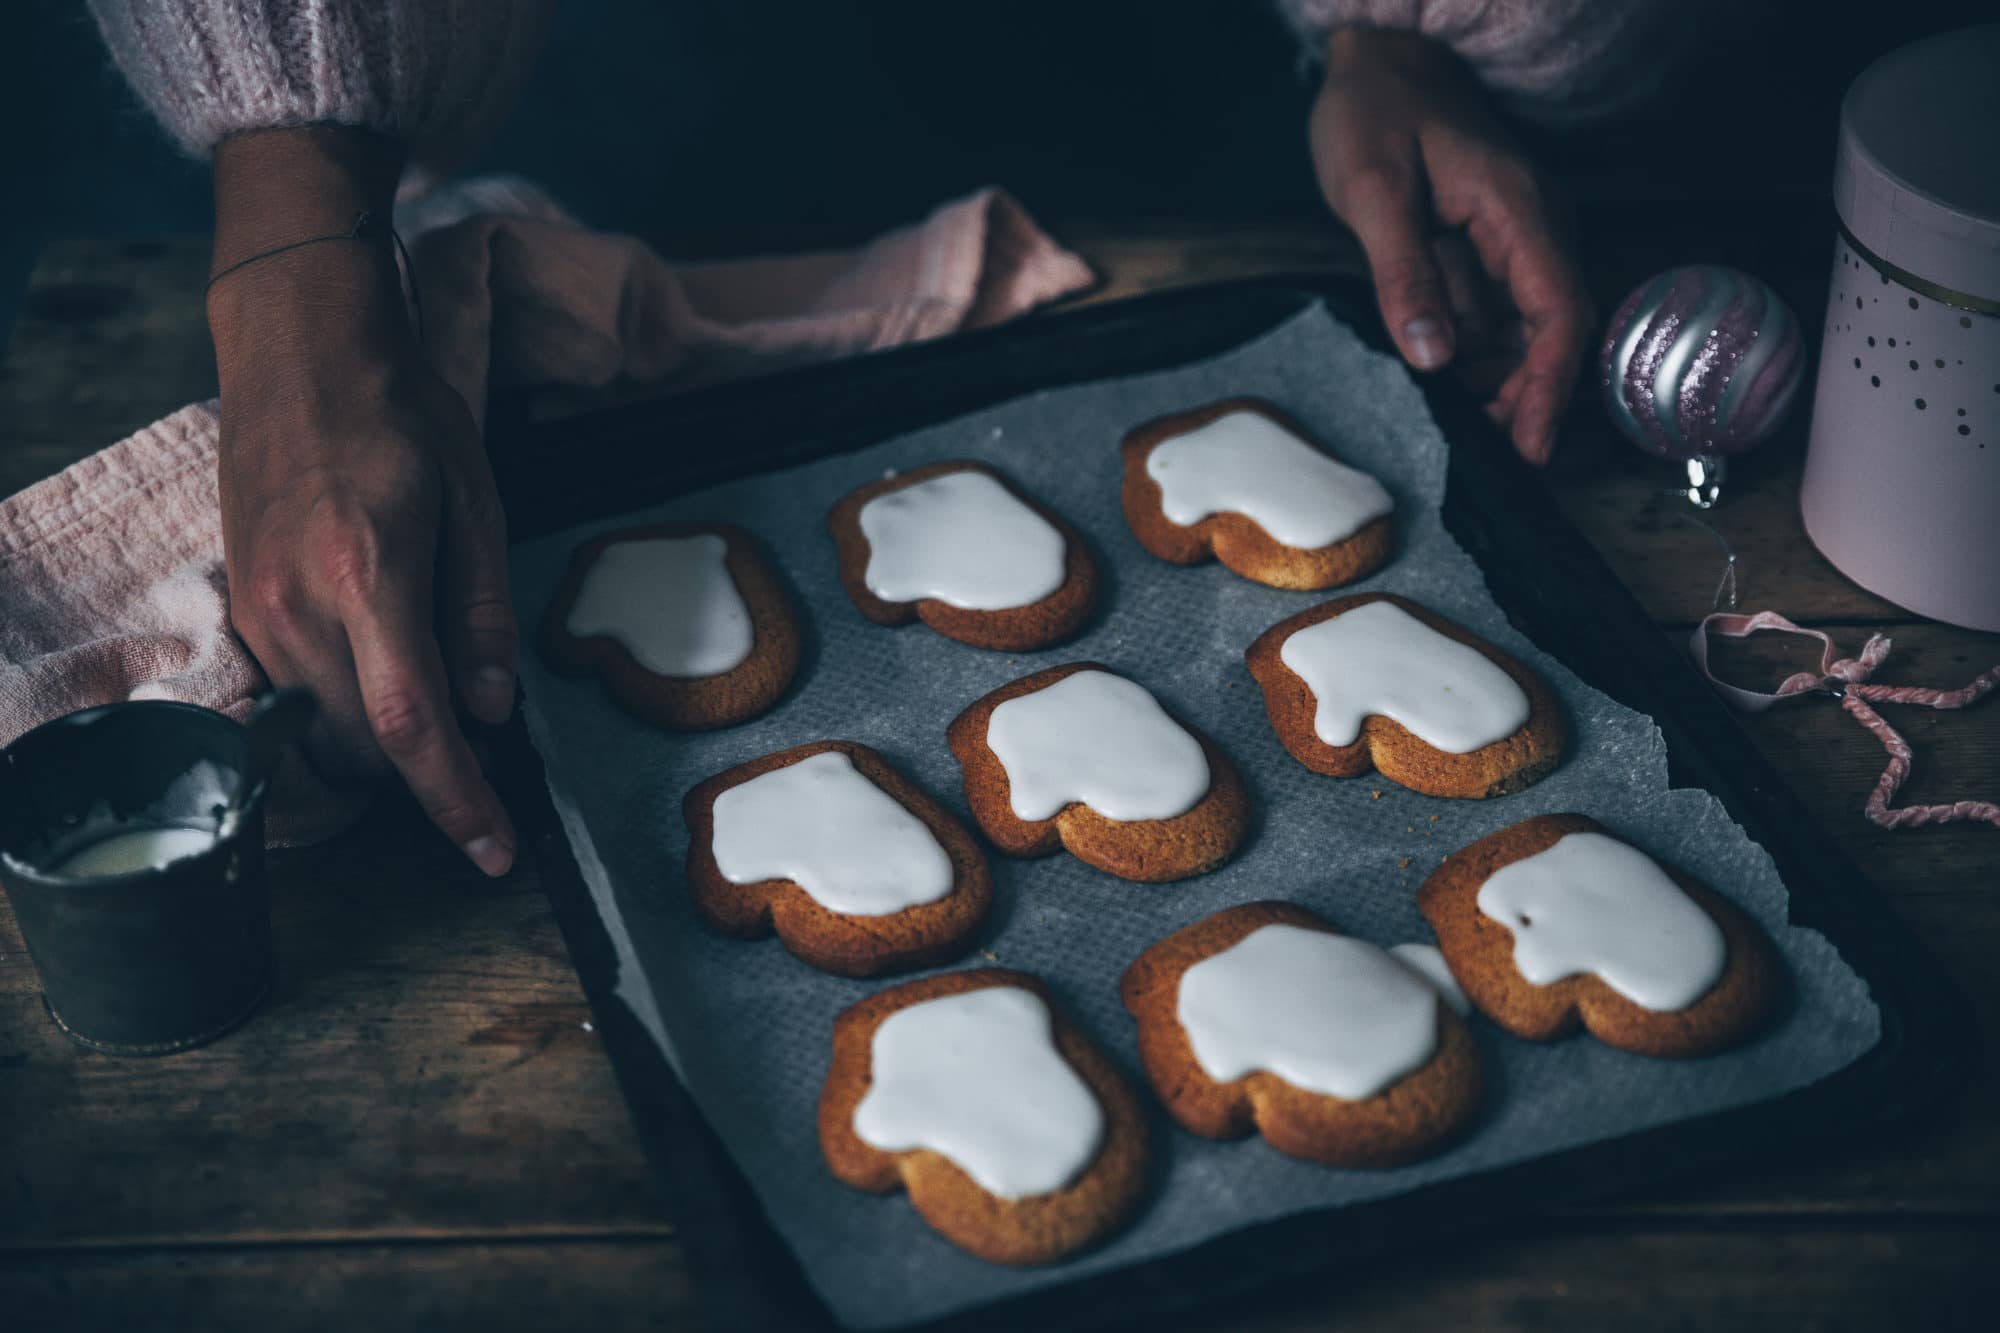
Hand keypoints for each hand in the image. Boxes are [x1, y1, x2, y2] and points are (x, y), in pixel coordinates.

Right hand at [208, 128, 517, 875]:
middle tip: (488, 765)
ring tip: (443, 699)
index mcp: (370, 578)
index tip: (495, 851)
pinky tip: (388, 664)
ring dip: (387, 740)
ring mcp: (260, 607)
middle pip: (367, 746)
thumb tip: (493, 711)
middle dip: (428, 775)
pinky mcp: (243, 602)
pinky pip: (300, 688)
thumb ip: (483, 616)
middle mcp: (301, 606)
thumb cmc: (404, 414)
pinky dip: (350, 701)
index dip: (457, 801)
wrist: (298, 348)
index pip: (415, 727)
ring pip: (328, 726)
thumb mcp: (477, 506)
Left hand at [1309, 26, 1593, 464]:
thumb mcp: (1373, 189)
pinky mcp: (1486, 247)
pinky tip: (1442, 385)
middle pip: (1550, 331)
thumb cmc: (1373, 109)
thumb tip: (1432, 357)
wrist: (1377, 58)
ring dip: (1496, 381)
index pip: (1558, 311)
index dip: (1548, 386)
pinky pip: (1493, 312)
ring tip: (1457, 428)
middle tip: (1485, 454)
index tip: (1528, 446)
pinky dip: (1473, 355)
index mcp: (1516, 208)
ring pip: (1521, 329)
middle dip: (1523, 397)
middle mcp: (1531, 226)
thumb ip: (1402, 272)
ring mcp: (1512, 237)